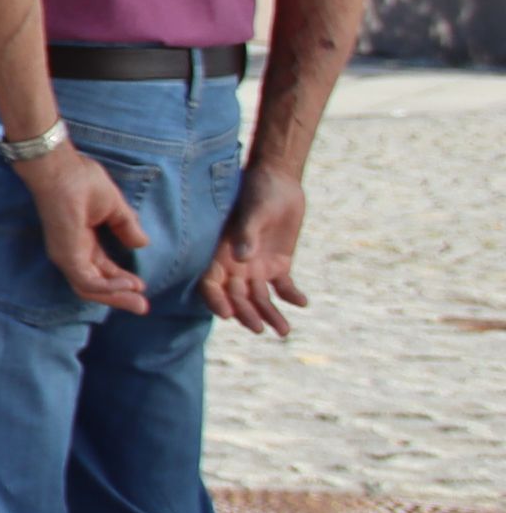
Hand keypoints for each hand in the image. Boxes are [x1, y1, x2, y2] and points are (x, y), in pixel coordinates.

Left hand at [17, 142, 153, 312]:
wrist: (62, 170)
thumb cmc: (82, 181)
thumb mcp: (114, 208)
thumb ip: (126, 226)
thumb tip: (142, 243)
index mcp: (82, 241)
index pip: (101, 269)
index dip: (121, 280)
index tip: (140, 286)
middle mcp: (72, 251)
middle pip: (95, 285)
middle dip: (120, 296)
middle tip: (142, 306)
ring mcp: (66, 255)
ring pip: (90, 289)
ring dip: (117, 297)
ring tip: (139, 303)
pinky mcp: (66, 256)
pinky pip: (87, 282)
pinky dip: (109, 288)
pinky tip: (128, 285)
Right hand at [202, 164, 310, 338]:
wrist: (278, 181)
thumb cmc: (256, 192)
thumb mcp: (252, 211)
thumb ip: (246, 233)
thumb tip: (242, 259)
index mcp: (218, 254)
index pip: (210, 284)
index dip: (216, 300)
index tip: (228, 314)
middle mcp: (234, 266)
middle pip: (237, 297)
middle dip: (247, 313)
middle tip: (260, 329)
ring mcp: (256, 268)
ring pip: (260, 298)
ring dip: (270, 314)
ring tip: (284, 331)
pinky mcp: (278, 265)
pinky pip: (283, 286)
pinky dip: (291, 296)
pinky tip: (301, 302)